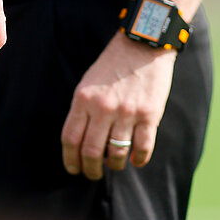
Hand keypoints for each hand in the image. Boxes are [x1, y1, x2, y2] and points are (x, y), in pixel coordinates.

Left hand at [61, 34, 174, 179]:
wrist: (143, 45)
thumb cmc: (113, 65)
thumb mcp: (88, 83)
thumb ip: (83, 109)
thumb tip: (81, 141)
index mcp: (83, 99)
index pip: (70, 139)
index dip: (70, 160)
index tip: (73, 169)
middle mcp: (103, 108)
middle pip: (91, 151)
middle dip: (90, 169)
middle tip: (93, 174)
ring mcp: (127, 112)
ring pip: (116, 154)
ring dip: (114, 166)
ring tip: (114, 165)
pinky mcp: (149, 114)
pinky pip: (142, 148)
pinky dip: (138, 160)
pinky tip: (135, 161)